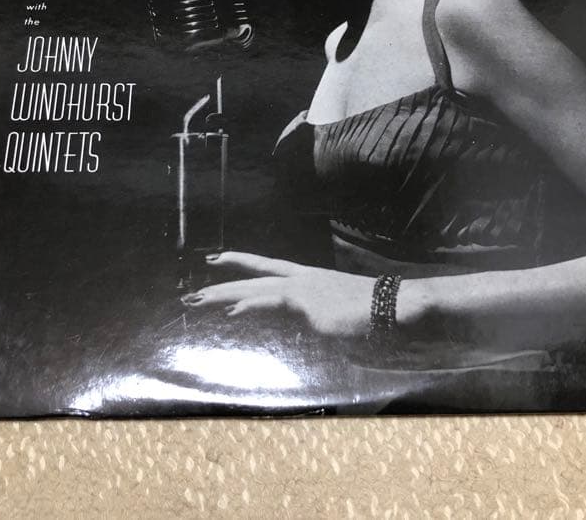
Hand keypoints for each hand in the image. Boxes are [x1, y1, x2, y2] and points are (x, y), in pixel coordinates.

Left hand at [182, 251, 374, 337]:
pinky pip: (272, 304)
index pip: (268, 266)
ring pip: (255, 288)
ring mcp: (302, 290)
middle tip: (193, 293)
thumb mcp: (337, 314)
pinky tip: (231, 312)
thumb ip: (316, 317)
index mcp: (308, 279)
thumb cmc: (371, 312)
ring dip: (224, 296)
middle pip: (254, 279)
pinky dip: (250, 306)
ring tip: (197, 302)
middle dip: (222, 286)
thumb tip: (307, 326)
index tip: (218, 258)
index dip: (241, 262)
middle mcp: (302, 280)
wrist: (392, 306)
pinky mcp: (306, 304)